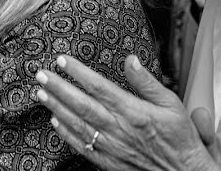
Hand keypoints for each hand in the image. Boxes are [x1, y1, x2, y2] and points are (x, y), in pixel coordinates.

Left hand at [35, 55, 220, 170]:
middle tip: (41, 74)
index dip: (79, 72)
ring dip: (57, 107)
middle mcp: (119, 129)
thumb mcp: (172, 104)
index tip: (62, 60)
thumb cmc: (179, 138)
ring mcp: (112, 147)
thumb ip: (147, 82)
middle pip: (82, 105)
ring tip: (40, 93)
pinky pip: (82, 146)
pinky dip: (65, 134)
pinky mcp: (109, 161)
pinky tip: (54, 121)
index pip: (100, 87)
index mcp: (134, 112)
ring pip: (77, 125)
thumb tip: (130, 59)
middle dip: (59, 88)